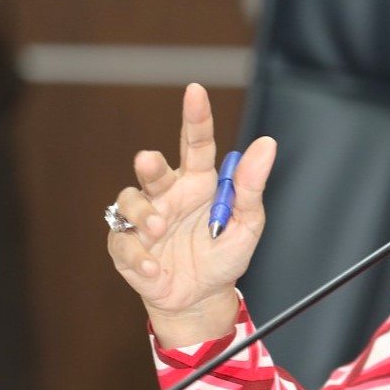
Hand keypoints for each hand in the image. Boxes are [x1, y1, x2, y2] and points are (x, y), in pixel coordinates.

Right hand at [106, 83, 275, 345]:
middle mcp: (168, 194)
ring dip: (142, 212)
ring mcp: (144, 219)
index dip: (196, 116)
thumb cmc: (222, 255)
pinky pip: (123, 242)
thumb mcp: (247, 223)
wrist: (201, 297)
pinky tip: (154, 267)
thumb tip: (266, 145)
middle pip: (153, 168)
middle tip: (149, 162)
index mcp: (199, 182)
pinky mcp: (127, 247)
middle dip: (149, 164)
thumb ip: (250, 187)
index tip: (195, 91)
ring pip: (129, 200)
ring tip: (157, 228)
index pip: (197, 143)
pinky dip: (138, 255)